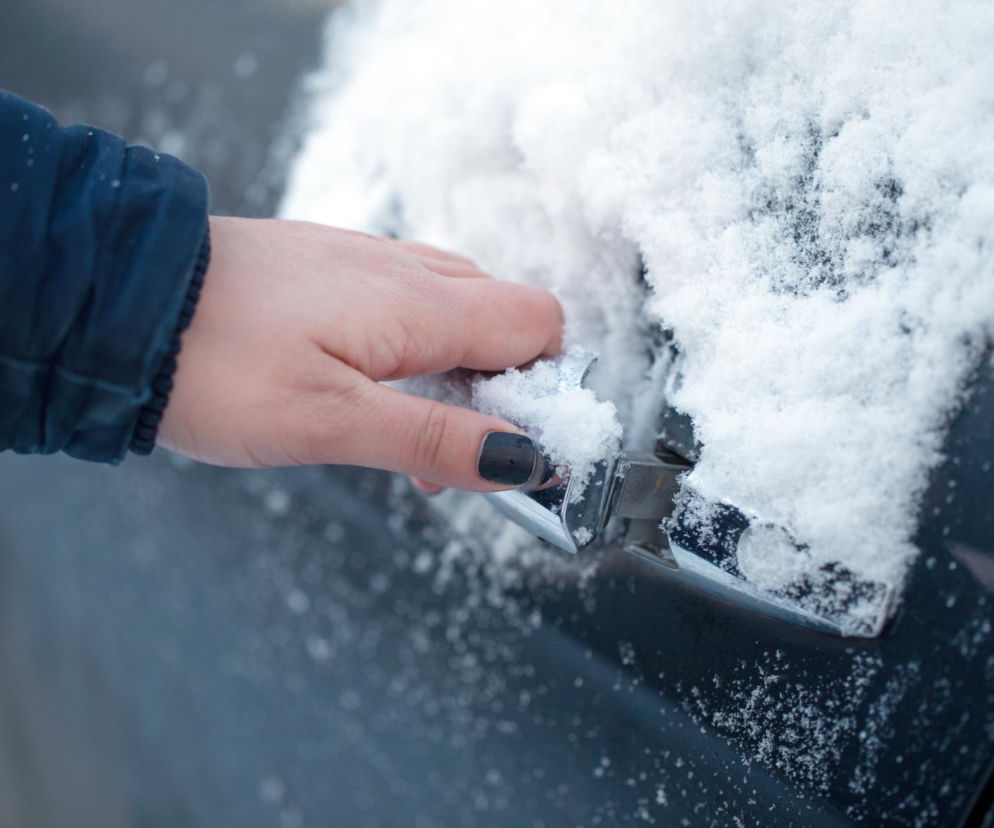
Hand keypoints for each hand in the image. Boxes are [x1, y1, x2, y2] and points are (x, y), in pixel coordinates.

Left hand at [159, 217, 563, 490]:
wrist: (120, 298)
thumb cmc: (213, 361)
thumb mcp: (330, 421)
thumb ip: (435, 439)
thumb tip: (524, 459)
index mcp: (421, 305)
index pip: (540, 326)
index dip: (545, 388)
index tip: (516, 447)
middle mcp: (406, 272)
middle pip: (507, 318)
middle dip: (504, 389)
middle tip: (457, 454)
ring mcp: (368, 264)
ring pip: (457, 313)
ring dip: (457, 377)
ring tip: (406, 436)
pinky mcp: (334, 271)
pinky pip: (409, 305)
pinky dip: (415, 355)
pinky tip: (371, 393)